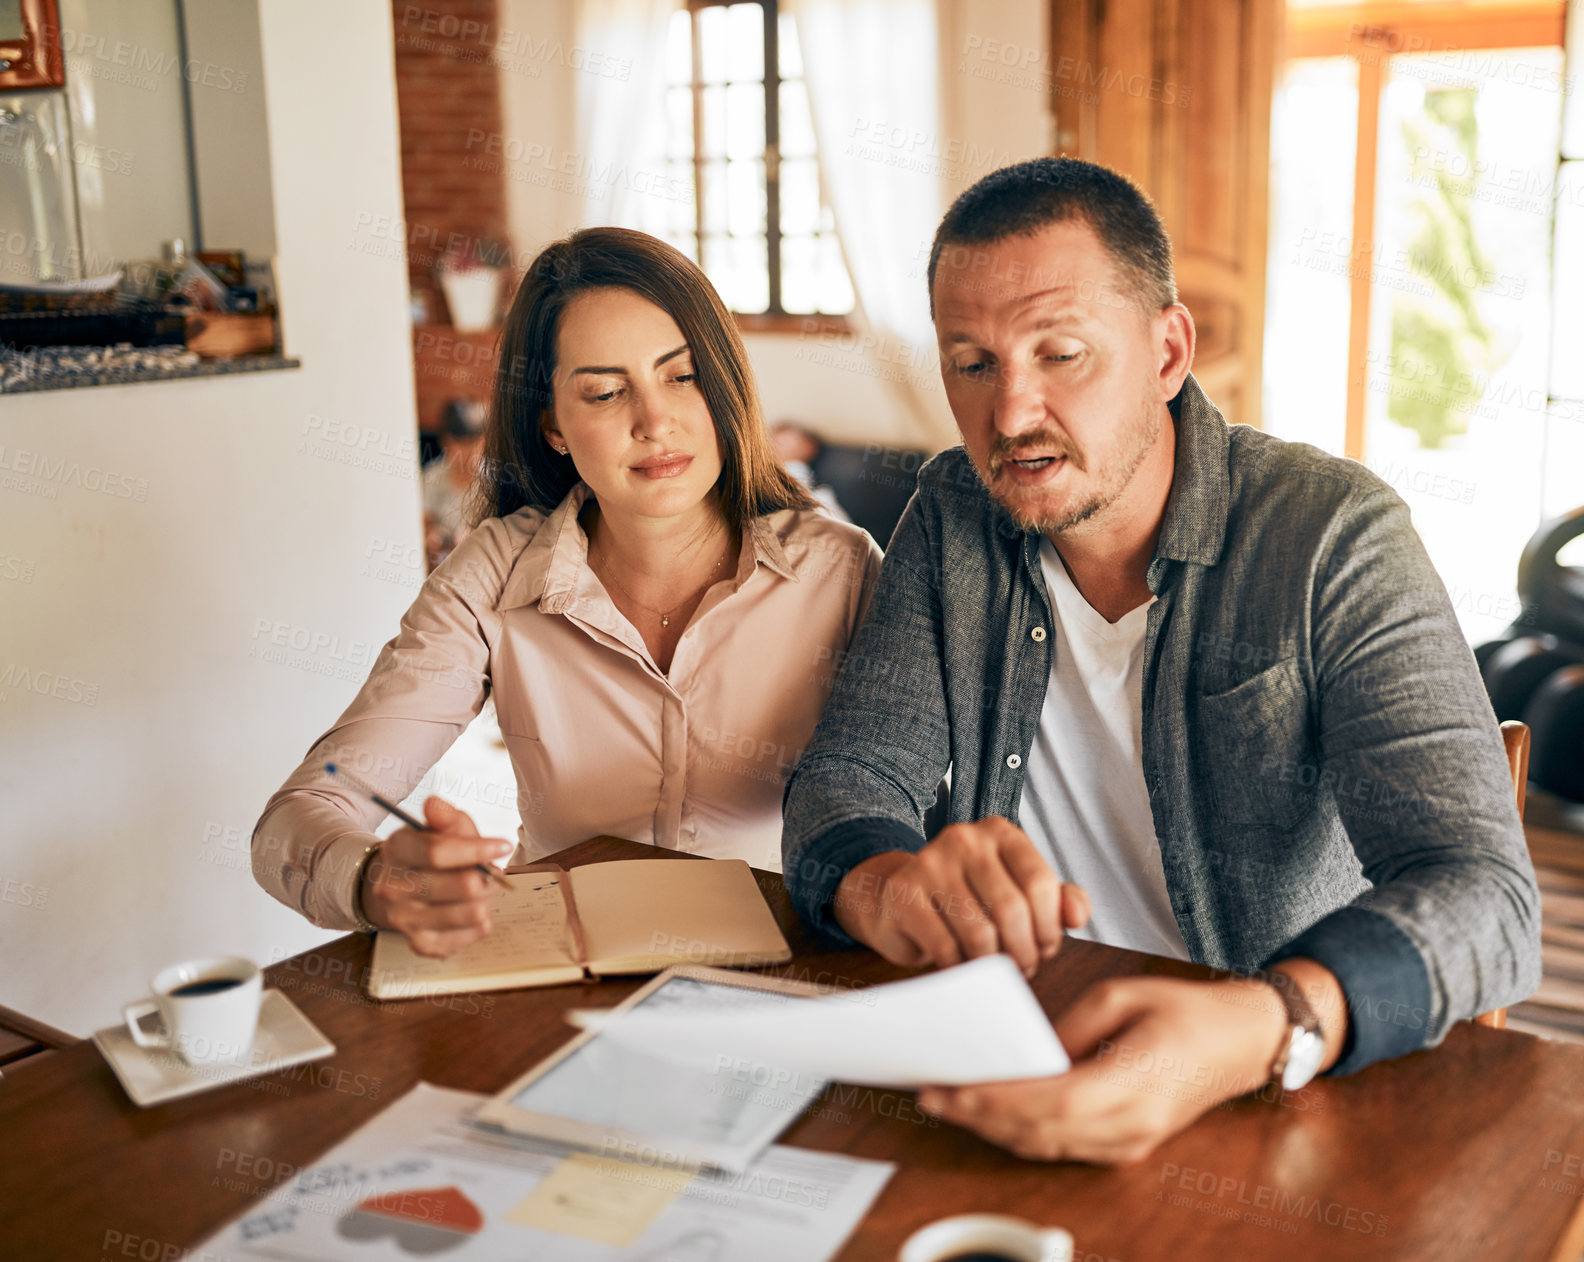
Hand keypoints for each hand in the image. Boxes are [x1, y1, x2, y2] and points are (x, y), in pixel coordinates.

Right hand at [360, 797, 513, 956]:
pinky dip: (480, 921)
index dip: (478, 849)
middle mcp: (393, 889)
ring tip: (478, 889)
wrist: (397, 888)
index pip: (439, 853)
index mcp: (397, 850)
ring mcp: (405, 920)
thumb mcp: (436, 828)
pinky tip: (468, 908)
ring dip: (485, 899)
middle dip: (487, 876)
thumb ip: (444, 816)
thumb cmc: (426, 853)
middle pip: (462, 886)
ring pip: (472, 911)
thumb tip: (434, 804)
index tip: (504, 845)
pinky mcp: (421, 944)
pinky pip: (472, 934)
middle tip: (490, 871)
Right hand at [831, 817, 1090, 975]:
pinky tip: (960, 965)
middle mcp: (964, 838)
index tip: (1045, 948)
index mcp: (1000, 832)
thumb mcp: (1018, 892)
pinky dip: (959, 967)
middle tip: (1023, 968)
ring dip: (993, 965)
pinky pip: (945, 946)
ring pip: (980, 932)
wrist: (898, 901)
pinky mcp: (903, 892)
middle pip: (1012, 909)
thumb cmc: (968, 900)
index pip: (1040, 882)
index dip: (1050, 927)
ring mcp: (930, 862)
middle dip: (1024, 952)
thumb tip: (1076, 915)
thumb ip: (1059, 900)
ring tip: (993, 970)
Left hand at [917, 975, 1290, 1163]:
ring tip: (951, 1104)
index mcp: (1134, 1082)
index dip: (998, 1101)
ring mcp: (1133, 1141)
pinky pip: (1065, 1148)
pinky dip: (1023, 1134)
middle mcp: (1133, 1123)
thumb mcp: (1121, 995)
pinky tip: (993, 1116)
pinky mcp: (1130, 1146)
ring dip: (995, 1129)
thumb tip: (1027, 1054)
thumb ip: (1069, 1029)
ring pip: (1048, 1147)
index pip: (1051, 1103)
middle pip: (1041, 1132)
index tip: (953, 1088)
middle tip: (931, 1095)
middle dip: (980, 1116)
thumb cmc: (1186, 1009)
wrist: (1243, 1040)